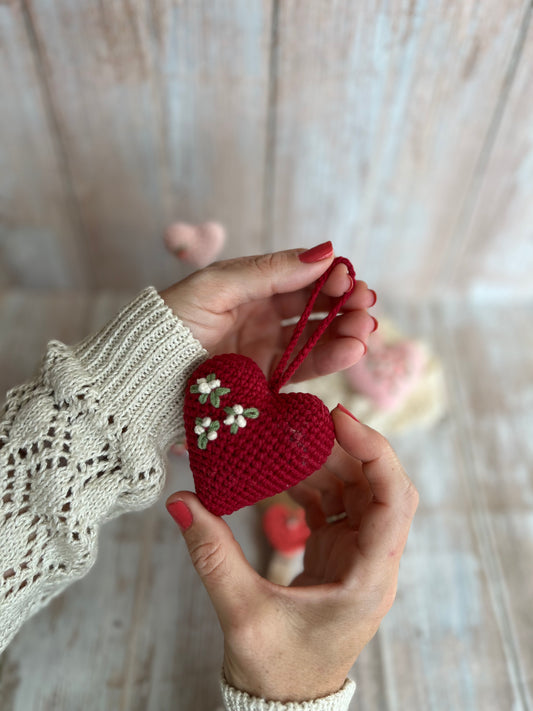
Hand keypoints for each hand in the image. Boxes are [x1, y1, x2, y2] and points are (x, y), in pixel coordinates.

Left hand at [160, 244, 376, 382]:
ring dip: (344, 331)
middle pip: (312, 307)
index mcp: (247, 287)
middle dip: (342, 303)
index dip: (326, 276)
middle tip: (365, 303)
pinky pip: (304, 369)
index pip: (297, 277)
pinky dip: (330, 360)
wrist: (142, 377)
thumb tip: (324, 251)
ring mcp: (264, 351)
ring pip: (314, 338)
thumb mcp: (216, 286)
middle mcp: (260, 317)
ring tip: (364, 329)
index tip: (347, 276)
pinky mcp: (265, 382)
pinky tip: (351, 350)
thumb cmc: (171, 323)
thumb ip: (269, 271)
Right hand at [166, 406, 417, 702]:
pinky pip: (333, 505)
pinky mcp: (337, 553)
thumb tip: (181, 502)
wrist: (283, 703)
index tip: (339, 420)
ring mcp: (356, 555)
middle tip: (305, 422)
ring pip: (356, 491)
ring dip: (327, 464)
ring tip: (288, 442)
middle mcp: (372, 562)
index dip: (374, 452)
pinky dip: (313, 483)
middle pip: (377, 486)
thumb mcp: (242, 613)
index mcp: (369, 578)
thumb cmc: (277, 670)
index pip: (395, 500)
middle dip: (346, 449)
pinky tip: (285, 472)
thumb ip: (212, 556)